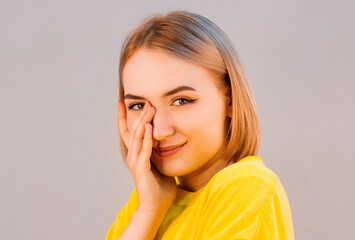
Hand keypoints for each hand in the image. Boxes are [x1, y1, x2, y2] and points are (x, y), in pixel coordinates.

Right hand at [118, 100, 177, 214]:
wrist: (156, 205)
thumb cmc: (159, 186)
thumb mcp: (158, 164)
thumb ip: (158, 152)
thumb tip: (164, 141)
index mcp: (136, 154)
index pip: (128, 132)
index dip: (124, 118)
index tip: (123, 103)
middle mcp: (133, 156)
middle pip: (133, 131)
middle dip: (139, 115)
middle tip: (145, 101)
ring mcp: (136, 162)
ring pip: (138, 138)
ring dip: (143, 122)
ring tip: (148, 109)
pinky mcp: (141, 169)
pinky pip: (145, 150)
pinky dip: (147, 138)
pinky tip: (149, 127)